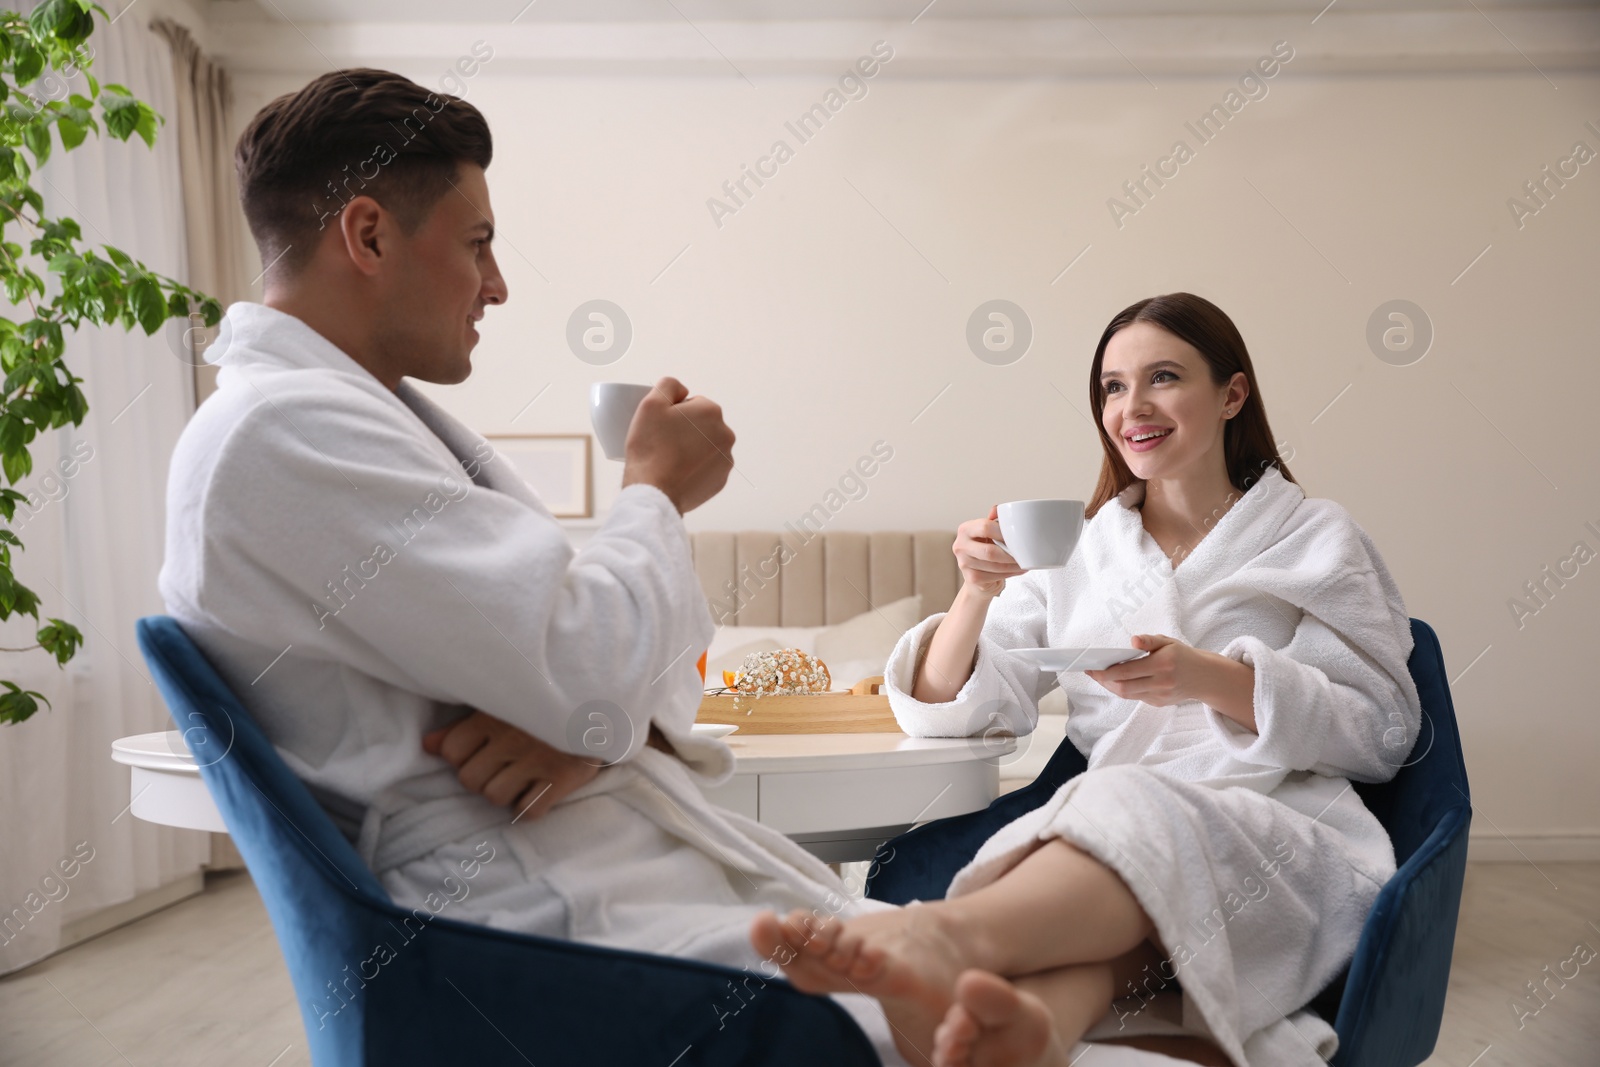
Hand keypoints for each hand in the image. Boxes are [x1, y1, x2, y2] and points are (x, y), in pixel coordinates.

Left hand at [423, 710, 600, 819]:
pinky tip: (537, 789)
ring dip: (505, 792)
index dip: (460, 756)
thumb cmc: (542, 705)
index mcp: (495, 716)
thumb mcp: (501, 705)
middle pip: (470, 780)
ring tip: (520, 776)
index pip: (451, 751)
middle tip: (501, 765)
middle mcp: (513, 739)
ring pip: (495, 797)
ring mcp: (538, 761)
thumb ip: (462, 726)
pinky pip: (529, 811)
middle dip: (481, 777)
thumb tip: (428, 746)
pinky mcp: (562, 780)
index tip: (479, 750)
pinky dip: (530, 806)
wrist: (602, 702)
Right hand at [621, 376, 735, 513]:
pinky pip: (707, 468)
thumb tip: (683, 391)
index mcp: (711, 411)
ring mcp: (726, 459)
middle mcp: (726, 434)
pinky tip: (677, 474)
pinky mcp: (721, 480)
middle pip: (701, 425)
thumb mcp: (651, 403)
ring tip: (670, 460)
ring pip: (705, 446)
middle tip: (663, 443)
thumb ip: (669, 385)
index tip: (661, 427)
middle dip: (686, 430)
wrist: (654, 493)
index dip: (673, 413)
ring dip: (692, 449)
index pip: (691, 404)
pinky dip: (695, 468)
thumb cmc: (650, 447)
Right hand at [952, 505, 1025, 596]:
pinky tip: (1017, 570)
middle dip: (1010, 554)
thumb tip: (998, 510)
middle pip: (989, 551)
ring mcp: (964, 563)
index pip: (985, 527)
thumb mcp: (988, 532)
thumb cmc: (985, 548)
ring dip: (1013, 565)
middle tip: (1024, 553)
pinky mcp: (971, 578)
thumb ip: (994, 520)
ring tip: (1024, 562)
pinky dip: (1010, 573)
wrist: (977, 574)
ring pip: (994, 566)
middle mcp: (960, 546)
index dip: (1003, 532)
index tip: (1017, 536)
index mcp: (965, 529)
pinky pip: (995, 576)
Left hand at [1084, 634, 1217, 707]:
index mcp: (1162, 664)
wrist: (1204, 678)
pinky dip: (1123, 689)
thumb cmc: (1183, 656)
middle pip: (1123, 687)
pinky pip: (1135, 697)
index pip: (1126, 671)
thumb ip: (1149, 640)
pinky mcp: (1159, 703)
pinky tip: (1115, 681)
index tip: (1092, 667)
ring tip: (1100, 676)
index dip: (1105, 671)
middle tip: (1091, 672)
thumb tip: (1133, 640)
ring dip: (1110, 686)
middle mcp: (1161, 682)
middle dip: (1103, 681)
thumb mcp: (1168, 642)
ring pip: (1127, 694)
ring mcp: (1160, 695)